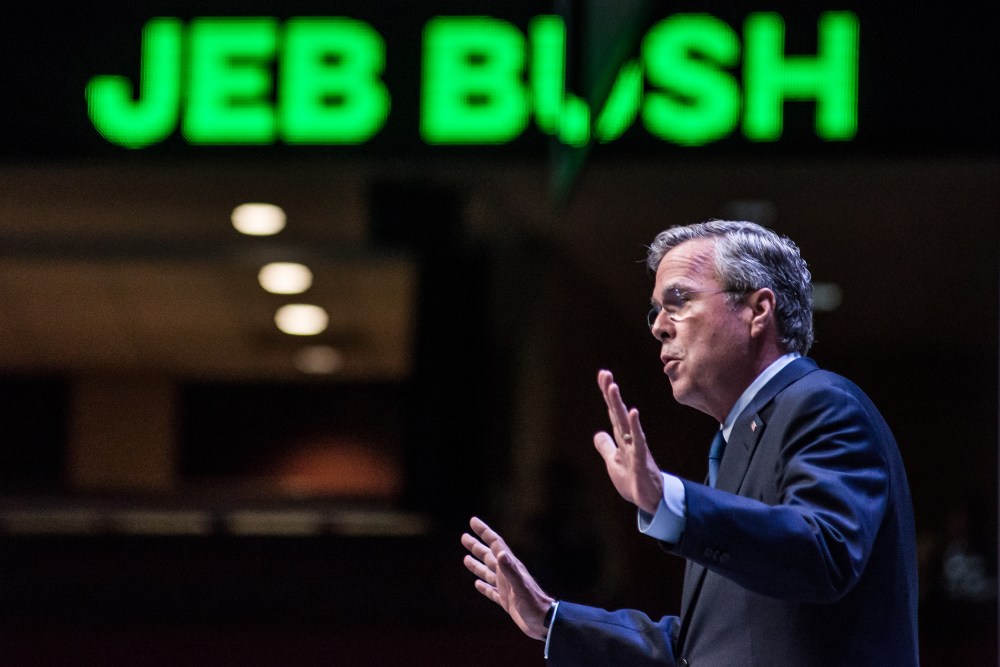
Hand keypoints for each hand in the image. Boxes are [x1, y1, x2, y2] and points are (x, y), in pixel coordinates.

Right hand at [462, 516, 554, 639]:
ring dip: (477, 564)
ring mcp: (507, 587)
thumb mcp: (521, 587)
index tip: (473, 521)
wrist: (544, 623)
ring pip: (488, 572)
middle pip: (489, 556)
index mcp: (511, 567)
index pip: (495, 544)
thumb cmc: (534, 605)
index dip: (484, 532)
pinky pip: (492, 591)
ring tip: (465, 558)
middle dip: (476, 546)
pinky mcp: (506, 601)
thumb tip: (500, 553)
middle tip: (464, 537)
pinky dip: (484, 587)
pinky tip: (477, 584)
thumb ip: (511, 571)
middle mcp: (507, 574)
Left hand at [593, 369, 663, 513]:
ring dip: (618, 405)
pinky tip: (633, 412)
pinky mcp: (641, 460)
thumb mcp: (613, 463)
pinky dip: (635, 426)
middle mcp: (629, 439)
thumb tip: (598, 434)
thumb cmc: (633, 481)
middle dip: (611, 393)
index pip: (613, 412)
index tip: (603, 374)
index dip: (607, 395)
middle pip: (617, 412)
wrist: (650, 501)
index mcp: (622, 439)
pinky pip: (638, 440)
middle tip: (605, 373)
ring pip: (625, 423)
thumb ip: (606, 447)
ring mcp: (636, 448)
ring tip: (612, 387)